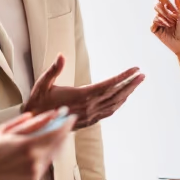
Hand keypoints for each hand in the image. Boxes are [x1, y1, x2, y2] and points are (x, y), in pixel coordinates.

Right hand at [0, 110, 74, 179]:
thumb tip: (48, 114)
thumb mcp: (7, 130)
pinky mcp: (33, 179)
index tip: (71, 117)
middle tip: (65, 123)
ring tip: (55, 133)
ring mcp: (35, 172)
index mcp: (28, 146)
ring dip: (57, 144)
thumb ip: (29, 123)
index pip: (56, 134)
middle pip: (58, 145)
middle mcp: (35, 160)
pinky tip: (44, 147)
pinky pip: (46, 164)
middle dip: (64, 133)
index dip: (66, 125)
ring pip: (54, 155)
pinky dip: (48, 154)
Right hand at [23, 54, 143, 130]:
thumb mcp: (43, 83)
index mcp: (81, 95)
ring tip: (136, 84)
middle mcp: (88, 107)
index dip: (123, 76)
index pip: (108, 84)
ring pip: (114, 104)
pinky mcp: (88, 121)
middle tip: (142, 75)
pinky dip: (118, 104)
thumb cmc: (39, 101)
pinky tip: (123, 99)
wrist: (36, 124)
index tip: (135, 69)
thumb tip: (61, 55)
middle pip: (115, 94)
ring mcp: (89, 115)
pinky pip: (108, 112)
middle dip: (130, 84)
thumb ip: (54, 69)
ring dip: (127, 94)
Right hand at [142, 0, 179, 57]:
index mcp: (170, 8)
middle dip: (165, 11)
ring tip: (170, 26)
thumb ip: (179, 5)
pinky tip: (164, 29)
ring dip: (164, 20)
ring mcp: (158, 21)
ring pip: (156, 14)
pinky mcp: (155, 29)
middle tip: (173, 20)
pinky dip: (159, 25)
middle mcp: (163, 13)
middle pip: (157, 5)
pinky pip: (153, 23)